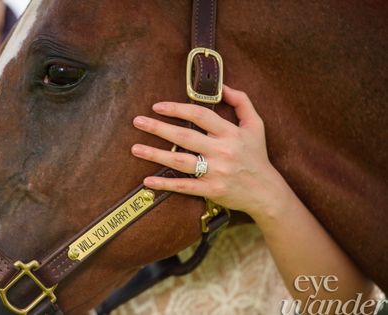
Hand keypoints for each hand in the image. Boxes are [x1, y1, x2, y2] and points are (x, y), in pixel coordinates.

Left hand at [131, 85, 288, 218]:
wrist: (266, 191)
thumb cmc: (257, 155)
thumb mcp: (256, 125)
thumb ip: (242, 101)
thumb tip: (222, 86)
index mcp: (230, 133)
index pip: (200, 115)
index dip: (177, 108)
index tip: (157, 106)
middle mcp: (222, 150)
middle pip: (185, 136)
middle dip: (159, 128)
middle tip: (137, 121)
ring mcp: (216, 171)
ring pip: (181, 161)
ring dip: (155, 154)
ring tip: (135, 149)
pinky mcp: (211, 190)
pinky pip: (185, 186)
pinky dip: (165, 184)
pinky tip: (148, 181)